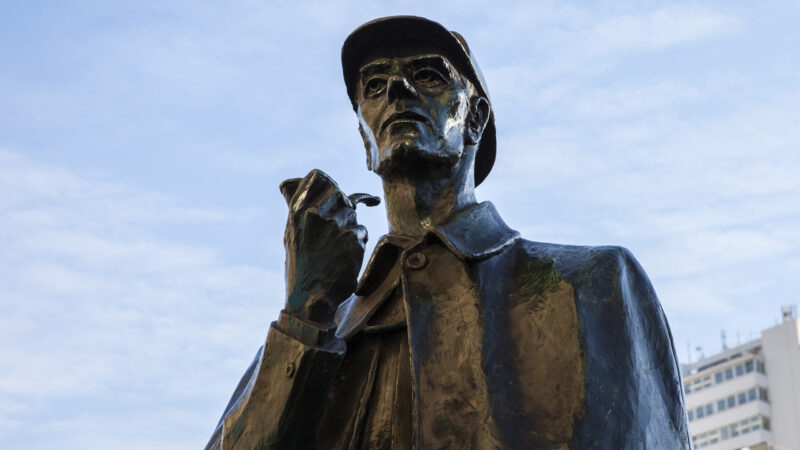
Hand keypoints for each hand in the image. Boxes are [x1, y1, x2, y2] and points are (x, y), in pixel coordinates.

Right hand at [280, 169, 377, 323]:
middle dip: (342, 208)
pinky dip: (357, 243)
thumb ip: (295, 205)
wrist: (310, 298)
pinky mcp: (354, 239)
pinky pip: (362, 231)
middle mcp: (316, 213)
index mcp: (297, 210)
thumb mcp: (290, 233)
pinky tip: (344, 257)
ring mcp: (337, 225)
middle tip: (336, 228)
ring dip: (350, 228)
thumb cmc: (300, 266)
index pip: (319, 176)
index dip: (328, 184)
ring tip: (335, 248)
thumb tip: (290, 181)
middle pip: (341, 194)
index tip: (333, 194)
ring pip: (354, 214)